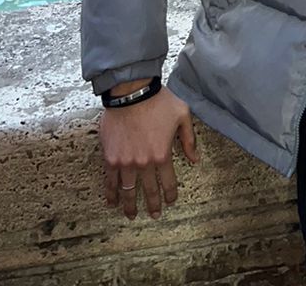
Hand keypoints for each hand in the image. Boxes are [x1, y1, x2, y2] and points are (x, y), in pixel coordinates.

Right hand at [99, 85, 198, 219]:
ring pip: (128, 191)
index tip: (171, 201)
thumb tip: (195, 159)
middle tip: (155, 214)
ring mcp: (126, 162)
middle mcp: (144, 163)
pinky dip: (111, 194)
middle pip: (149, 190)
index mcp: (163, 154)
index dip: (170, 194)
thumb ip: (189, 138)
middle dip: (153, 205)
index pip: (169, 182)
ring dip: (130, 205)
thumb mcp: (182, 115)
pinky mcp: (111, 158)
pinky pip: (110, 181)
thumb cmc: (158, 101)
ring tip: (132, 215)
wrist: (131, 92)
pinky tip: (111, 202)